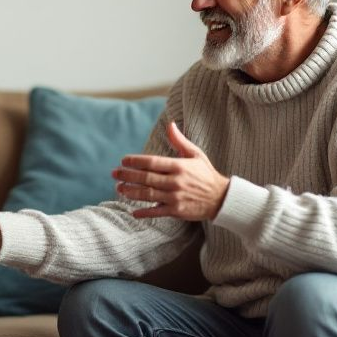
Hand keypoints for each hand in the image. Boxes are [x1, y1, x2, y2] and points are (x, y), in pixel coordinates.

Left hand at [113, 122, 229, 220]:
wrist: (221, 198)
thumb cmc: (206, 174)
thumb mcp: (195, 154)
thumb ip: (180, 141)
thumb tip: (170, 124)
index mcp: (179, 166)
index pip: (152, 162)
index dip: (135, 161)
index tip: (123, 160)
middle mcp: (175, 181)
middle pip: (146, 178)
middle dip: (127, 175)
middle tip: (114, 173)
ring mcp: (175, 197)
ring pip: (148, 194)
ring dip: (131, 191)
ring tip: (119, 188)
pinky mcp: (176, 210)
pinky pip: (156, 212)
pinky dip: (144, 212)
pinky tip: (133, 211)